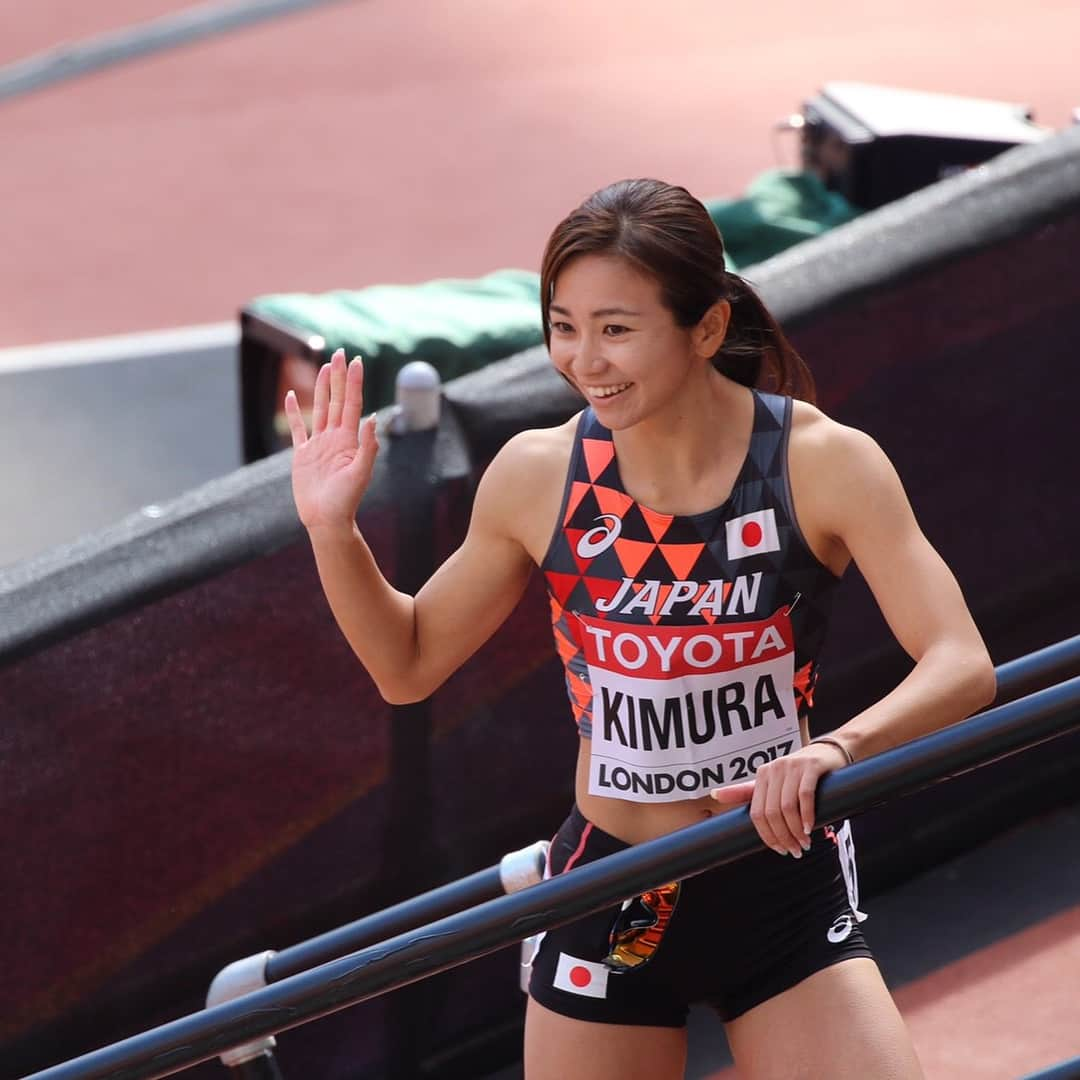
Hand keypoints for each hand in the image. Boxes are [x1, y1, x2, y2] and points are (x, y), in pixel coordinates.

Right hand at [285, 348, 378, 531]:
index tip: (355, 361)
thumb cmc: (346, 501)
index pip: (353, 404)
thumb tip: (373, 418)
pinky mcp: (303, 455)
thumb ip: (367, 446)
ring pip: (320, 409)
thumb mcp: (361, 473)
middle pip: (337, 400)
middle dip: (338, 376)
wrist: (327, 520)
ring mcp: (318, 445)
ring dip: (322, 388)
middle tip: (340, 353)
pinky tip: (293, 396)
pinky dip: (295, 413)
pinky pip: (298, 429)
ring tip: (324, 367)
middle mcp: (335, 438)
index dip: (354, 382)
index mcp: (349, 440)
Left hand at [708, 741, 848, 856]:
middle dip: (783, 836)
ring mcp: (792, 766)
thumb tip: (713, 795)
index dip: (767, 835)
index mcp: (762, 775)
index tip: (779, 850)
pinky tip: (810, 828)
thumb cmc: (798, 773)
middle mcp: (774, 769)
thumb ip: (746, 791)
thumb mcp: (771, 781)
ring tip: (805, 844)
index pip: (757, 813)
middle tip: (796, 851)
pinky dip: (806, 815)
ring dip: (796, 831)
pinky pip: (805, 795)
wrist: (828, 753)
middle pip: (772, 812)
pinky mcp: (811, 767)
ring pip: (787, 806)